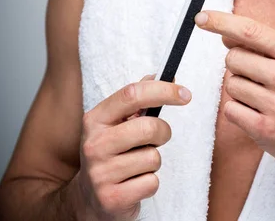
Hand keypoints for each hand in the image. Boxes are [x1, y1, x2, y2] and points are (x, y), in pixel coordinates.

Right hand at [72, 74, 191, 220]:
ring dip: (153, 162)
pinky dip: (150, 184)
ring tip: (137, 166)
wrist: (89, 199)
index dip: (163, 90)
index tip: (185, 94)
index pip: (132, 94)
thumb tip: (163, 75)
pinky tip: (134, 184)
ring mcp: (100, 173)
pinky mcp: (111, 198)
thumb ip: (138, 100)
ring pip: (153, 158)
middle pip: (149, 127)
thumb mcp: (116, 124)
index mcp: (95, 120)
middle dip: (162, 133)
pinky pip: (151, 183)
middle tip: (155, 140)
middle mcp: (94, 144)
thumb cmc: (111, 154)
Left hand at [195, 10, 274, 171]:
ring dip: (240, 88)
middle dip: (239, 64)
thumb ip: (269, 46)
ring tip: (265, 97)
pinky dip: (239, 110)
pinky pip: (231, 109)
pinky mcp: (265, 129)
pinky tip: (259, 112)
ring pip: (230, 84)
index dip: (222, 22)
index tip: (202, 17)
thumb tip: (227, 35)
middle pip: (234, 58)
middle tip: (260, 76)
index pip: (250, 31)